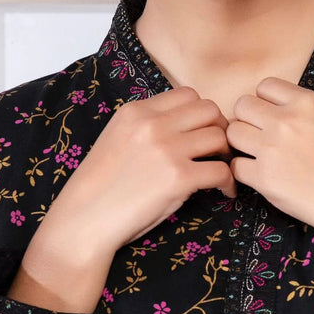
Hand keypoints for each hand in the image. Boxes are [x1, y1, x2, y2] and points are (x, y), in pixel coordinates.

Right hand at [11, 87, 235, 311]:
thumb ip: (145, 129)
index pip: (187, 95)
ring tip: (222, 172)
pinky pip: (221, 171)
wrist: (85, 218)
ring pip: (219, 137)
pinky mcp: (179, 178)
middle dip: (220, 128)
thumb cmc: (99, 189)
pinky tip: (224, 192)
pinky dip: (228, 182)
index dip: (202, 114)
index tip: (203, 134)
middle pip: (209, 109)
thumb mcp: (117, 141)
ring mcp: (167, 149)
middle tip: (219, 152)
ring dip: (226, 154)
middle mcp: (153, 124)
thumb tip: (179, 131)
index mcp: (136, 111)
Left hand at [227, 77, 313, 284]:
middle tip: (258, 139)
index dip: (264, 103)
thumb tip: (276, 113)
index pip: (264, 86)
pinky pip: (235, 167)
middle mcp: (286, 120)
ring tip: (256, 158)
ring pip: (232, 133)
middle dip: (247, 121)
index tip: (271, 119)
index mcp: (307, 101)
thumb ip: (303, 112)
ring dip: (240, 145)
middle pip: (242, 106)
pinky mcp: (264, 178)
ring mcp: (272, 148)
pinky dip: (242, 173)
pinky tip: (258, 178)